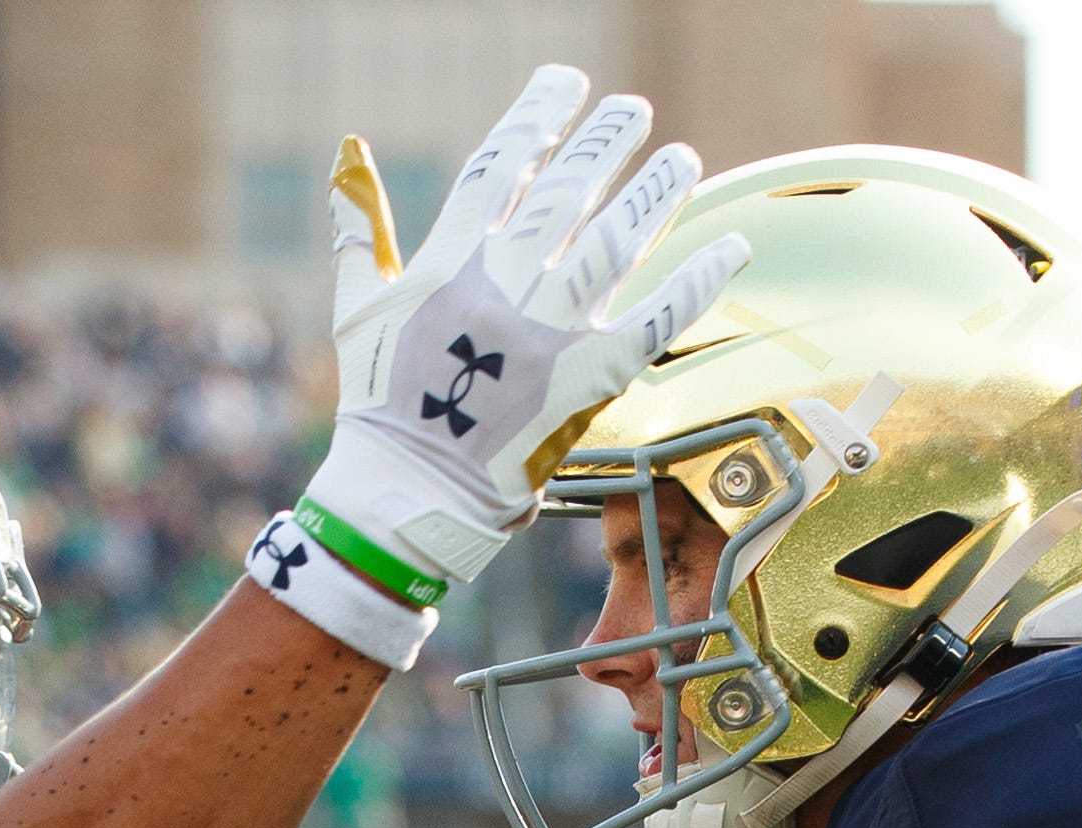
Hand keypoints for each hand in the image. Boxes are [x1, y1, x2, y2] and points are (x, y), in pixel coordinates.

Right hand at [303, 63, 747, 589]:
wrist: (408, 490)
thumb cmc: (378, 399)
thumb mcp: (357, 305)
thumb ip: (360, 226)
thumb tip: (349, 151)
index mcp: (449, 261)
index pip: (502, 166)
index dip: (538, 118)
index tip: (566, 84)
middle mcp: (505, 286)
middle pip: (568, 192)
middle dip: (605, 144)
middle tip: (634, 112)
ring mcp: (551, 331)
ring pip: (617, 240)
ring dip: (655, 192)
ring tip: (683, 158)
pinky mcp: (591, 377)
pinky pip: (657, 318)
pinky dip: (698, 280)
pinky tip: (733, 246)